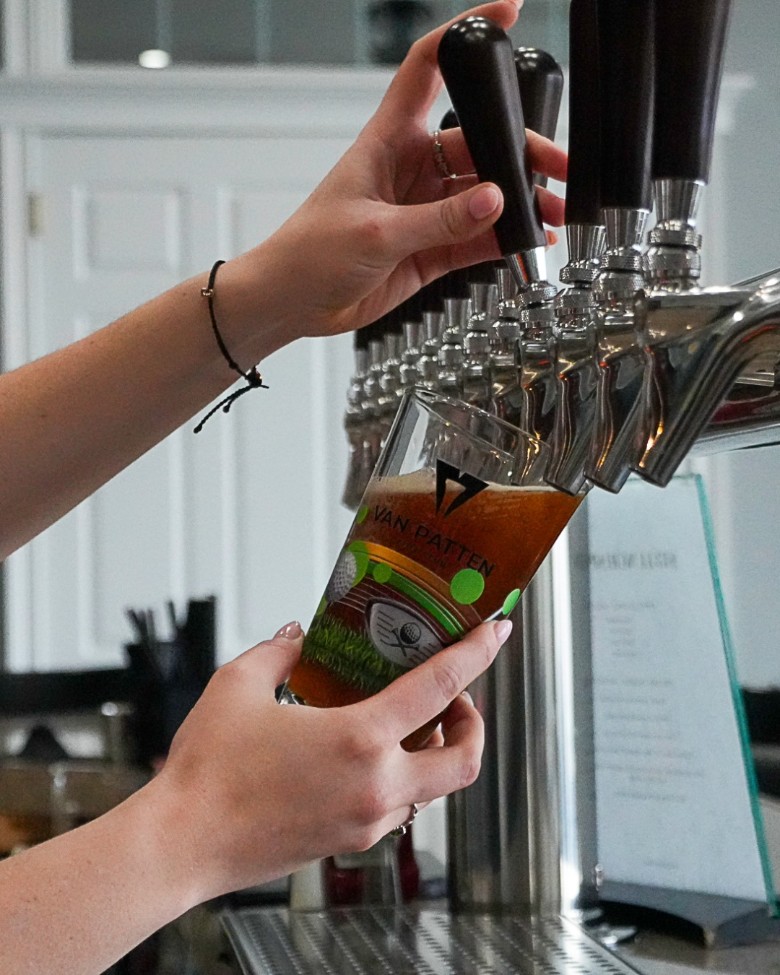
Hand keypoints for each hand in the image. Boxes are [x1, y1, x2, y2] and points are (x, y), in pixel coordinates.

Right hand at [150, 618, 512, 899]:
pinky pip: (398, 808)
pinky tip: (368, 757)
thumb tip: (296, 637)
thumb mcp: (239, 686)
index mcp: (358, 739)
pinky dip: (402, 778)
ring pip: (433, 788)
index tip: (496, 632)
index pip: (439, 687)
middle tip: (455, 697)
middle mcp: (375, 785)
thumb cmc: (208, 772)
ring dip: (436, 753)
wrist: (181, 844)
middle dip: (472, 723)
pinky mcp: (348, 841)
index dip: (476, 653)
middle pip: (464, 759)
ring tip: (410, 724)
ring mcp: (365, 820)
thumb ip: (278, 652)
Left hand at [225, 0, 566, 349]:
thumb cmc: (311, 252)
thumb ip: (440, 220)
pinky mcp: (431, 247)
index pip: (427, 67)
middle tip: (558, 169)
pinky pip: (477, 237)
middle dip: (521, 152)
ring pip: (484, 194)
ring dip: (520, 203)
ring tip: (554, 215)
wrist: (293, 302)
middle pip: (478, 142)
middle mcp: (412, 168)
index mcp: (388, 140)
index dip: (464, 33)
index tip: (507, 13)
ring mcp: (424, 208)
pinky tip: (531, 242)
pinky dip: (505, 239)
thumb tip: (496, 200)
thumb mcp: (377, 231)